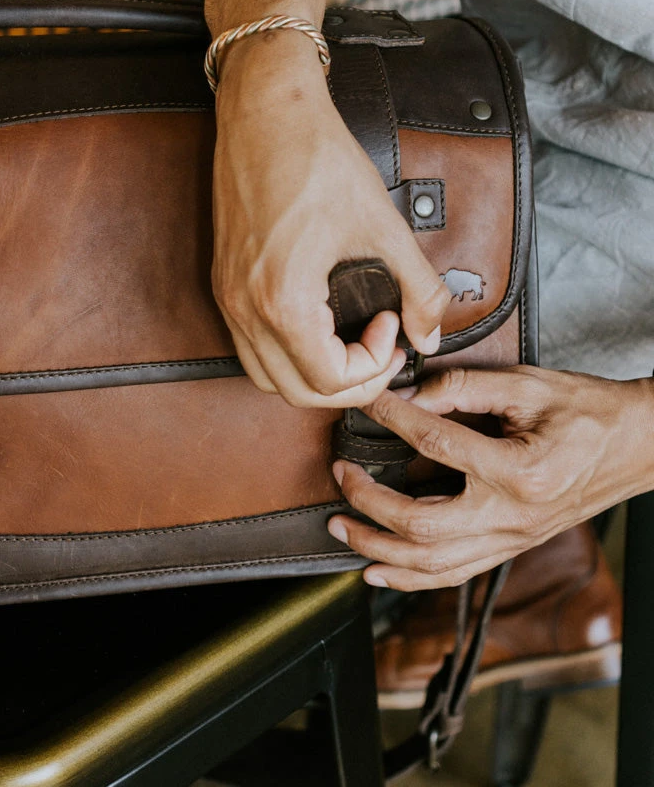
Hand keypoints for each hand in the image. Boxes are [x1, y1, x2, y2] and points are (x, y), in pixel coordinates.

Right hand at [211, 30, 451, 407]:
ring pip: (266, 374)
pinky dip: (287, 351)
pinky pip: (250, 344)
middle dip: (347, 383)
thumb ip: (417, 287)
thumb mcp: (382, 224)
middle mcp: (244, 306)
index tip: (393, 328)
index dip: (373, 368)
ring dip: (312, 373)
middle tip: (380, 350)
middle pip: (294, 391)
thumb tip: (430, 331)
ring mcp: (228, 295)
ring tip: (349, 341)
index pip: (328, 380)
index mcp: (282, 299)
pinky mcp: (224, 280)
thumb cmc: (315, 157)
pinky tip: (318, 322)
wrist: (265, 110)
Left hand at [327, 366, 653, 589]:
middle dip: (367, 502)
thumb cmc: (588, 413)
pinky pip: (453, 574)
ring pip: (431, 563)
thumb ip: (462, 387)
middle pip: (420, 524)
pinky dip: (410, 578)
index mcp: (518, 471)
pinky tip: (377, 572)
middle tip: (339, 474)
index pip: (434, 445)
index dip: (390, 418)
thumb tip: (407, 394)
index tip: (365, 402)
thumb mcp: (528, 386)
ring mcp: (511, 539)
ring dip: (377, 550)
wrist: (639, 446)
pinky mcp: (509, 547)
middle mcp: (511, 516)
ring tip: (340, 528)